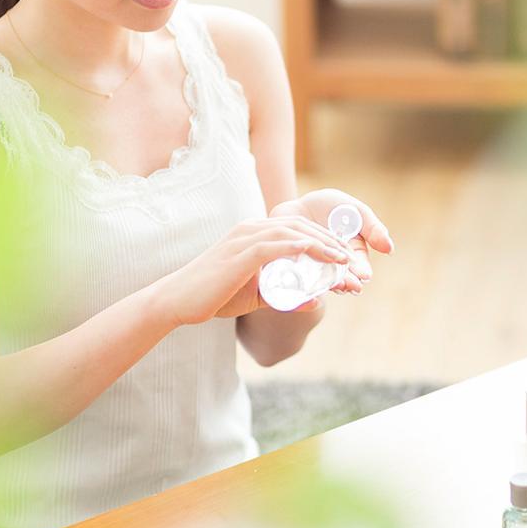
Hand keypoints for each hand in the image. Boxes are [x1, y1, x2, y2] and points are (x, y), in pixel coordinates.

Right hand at [157, 216, 353, 325]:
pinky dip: (297, 247)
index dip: (322, 238)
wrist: (178, 301)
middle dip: (327, 239)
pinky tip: (315, 254)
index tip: (342, 253)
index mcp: (252, 233)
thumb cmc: (213, 296)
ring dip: (319, 244)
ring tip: (340, 259)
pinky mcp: (239, 253)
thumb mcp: (255, 296)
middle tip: (348, 256)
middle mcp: (249, 229)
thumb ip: (283, 295)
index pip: (295, 228)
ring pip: (290, 232)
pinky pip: (274, 245)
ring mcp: (243, 238)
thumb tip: (313, 302)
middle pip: (298, 225)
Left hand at [269, 188, 393, 296]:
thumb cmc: (331, 208)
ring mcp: (318, 271)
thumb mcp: (356, 212)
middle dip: (349, 282)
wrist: (299, 206)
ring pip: (326, 280)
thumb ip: (373, 229)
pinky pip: (304, 278)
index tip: (365, 275)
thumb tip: (389, 249)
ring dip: (332, 283)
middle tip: (352, 286)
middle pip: (345, 277)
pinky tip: (311, 279)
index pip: (360, 267)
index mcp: (353, 255)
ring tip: (337, 286)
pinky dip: (308, 279)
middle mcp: (337, 267)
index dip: (362, 271)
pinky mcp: (299, 270)